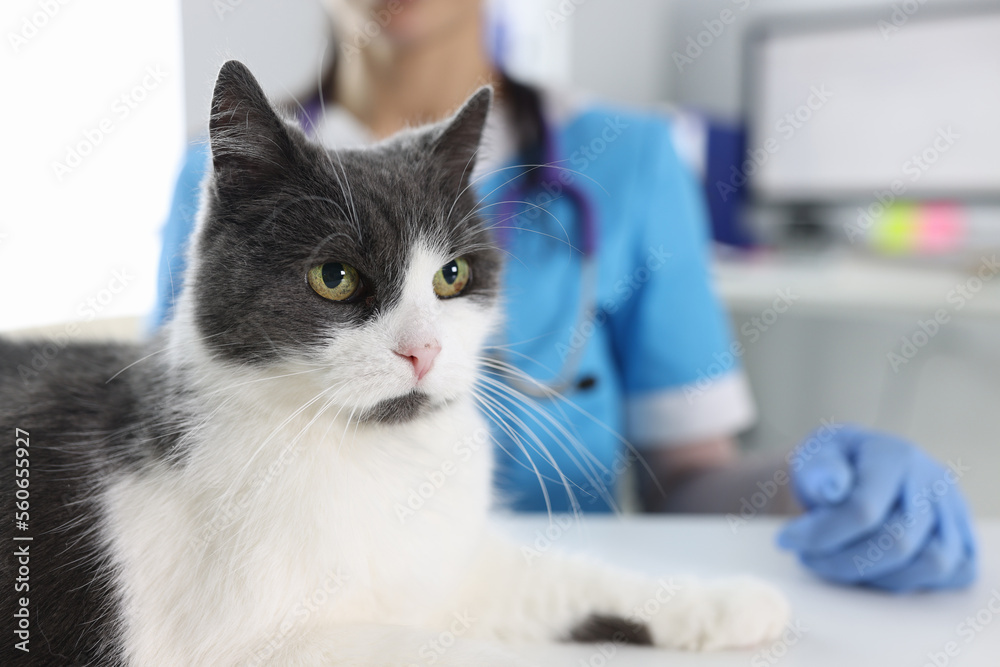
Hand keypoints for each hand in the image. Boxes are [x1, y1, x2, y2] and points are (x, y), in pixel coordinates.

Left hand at [777, 425, 976, 591]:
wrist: (855, 469)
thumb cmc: (832, 464)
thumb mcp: (815, 454)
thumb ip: (819, 469)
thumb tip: (832, 487)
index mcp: (893, 454)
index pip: (864, 509)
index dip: (821, 534)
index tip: (787, 541)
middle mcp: (931, 479)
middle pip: (898, 543)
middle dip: (844, 561)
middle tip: (809, 558)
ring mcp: (952, 508)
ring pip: (930, 564)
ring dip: (878, 576)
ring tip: (838, 563)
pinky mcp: (960, 534)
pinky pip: (951, 573)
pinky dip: (912, 580)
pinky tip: (873, 568)